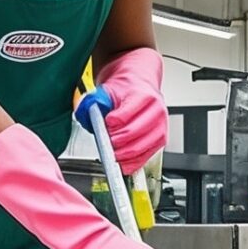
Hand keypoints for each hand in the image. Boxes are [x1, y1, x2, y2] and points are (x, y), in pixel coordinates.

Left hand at [95, 47, 166, 174]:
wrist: (138, 85)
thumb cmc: (125, 89)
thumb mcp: (108, 90)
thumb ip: (95, 102)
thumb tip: (87, 116)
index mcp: (145, 96)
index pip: (124, 116)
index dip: (111, 124)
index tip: (105, 125)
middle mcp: (157, 112)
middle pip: (133, 134)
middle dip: (115, 141)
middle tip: (106, 141)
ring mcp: (160, 126)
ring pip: (140, 148)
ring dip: (123, 154)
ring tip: (112, 152)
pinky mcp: (160, 139)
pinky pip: (145, 157)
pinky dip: (131, 162)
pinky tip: (122, 161)